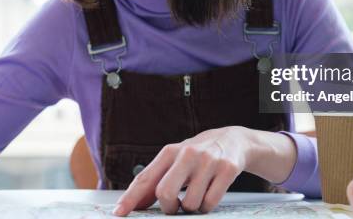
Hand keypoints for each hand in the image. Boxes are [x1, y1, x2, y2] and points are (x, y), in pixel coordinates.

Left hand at [113, 126, 250, 215]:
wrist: (233, 140)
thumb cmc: (198, 155)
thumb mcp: (176, 161)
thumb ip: (156, 180)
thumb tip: (136, 204)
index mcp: (170, 152)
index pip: (145, 178)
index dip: (130, 198)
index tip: (119, 212)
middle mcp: (188, 154)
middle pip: (166, 192)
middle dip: (169, 207)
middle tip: (176, 206)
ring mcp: (208, 161)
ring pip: (191, 203)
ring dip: (192, 208)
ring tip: (198, 195)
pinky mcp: (227, 169)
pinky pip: (210, 202)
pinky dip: (207, 206)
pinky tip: (210, 193)